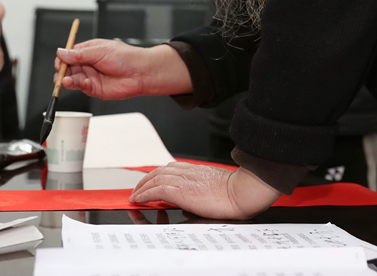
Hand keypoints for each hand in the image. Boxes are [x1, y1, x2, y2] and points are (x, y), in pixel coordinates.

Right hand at [55, 40, 191, 99]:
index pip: (68, 54)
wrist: (141, 72)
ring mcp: (91, 77)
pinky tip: (83, 83)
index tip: (60, 62)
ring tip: (67, 80)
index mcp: (88, 51)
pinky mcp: (95, 89)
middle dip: (62, 71)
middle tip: (61, 73)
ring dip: (67, 80)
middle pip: (67, 68)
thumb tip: (61, 52)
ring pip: (72, 79)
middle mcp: (88, 64)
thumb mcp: (99, 51)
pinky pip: (82, 88)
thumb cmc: (125, 57)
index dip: (62, 58)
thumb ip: (79, 54)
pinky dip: (80, 86)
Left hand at [129, 163, 280, 219]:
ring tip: (135, 195)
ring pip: (155, 179)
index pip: (170, 169)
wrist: (242, 192)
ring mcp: (184, 181)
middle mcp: (188, 172)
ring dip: (142, 187)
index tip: (150, 181)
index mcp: (196, 170)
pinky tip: (140, 199)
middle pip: (159, 171)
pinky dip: (145, 194)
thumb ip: (199, 192)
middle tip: (137, 189)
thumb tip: (188, 206)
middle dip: (145, 180)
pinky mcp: (181, 191)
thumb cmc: (235, 193)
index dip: (157, 175)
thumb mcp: (215, 189)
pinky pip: (156, 190)